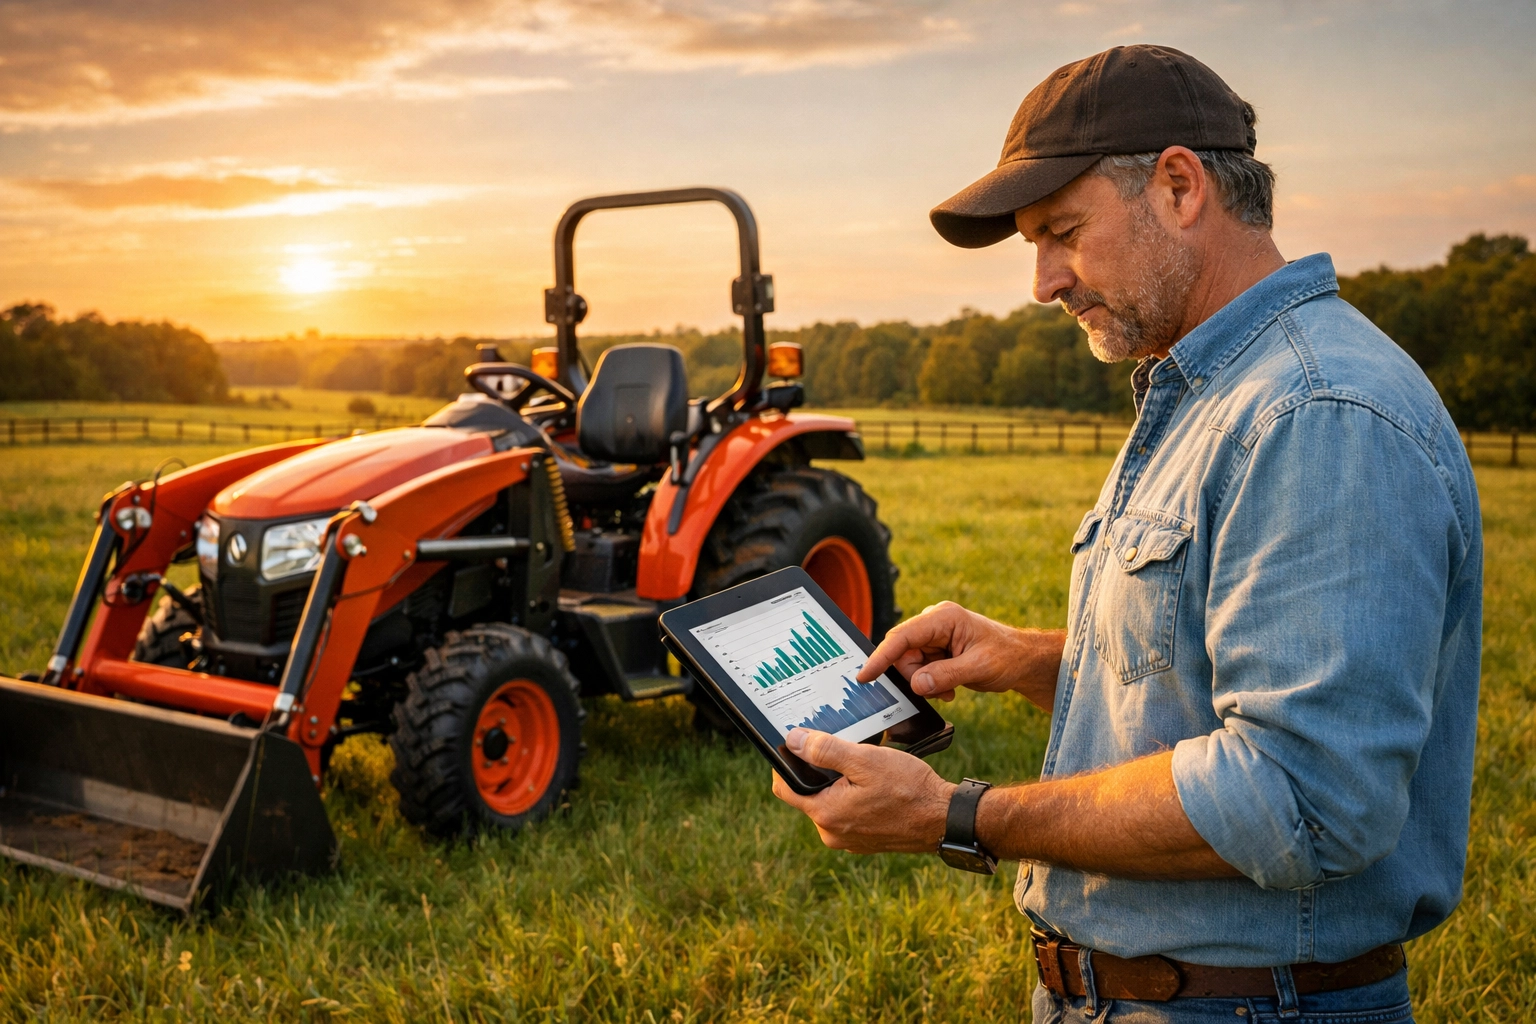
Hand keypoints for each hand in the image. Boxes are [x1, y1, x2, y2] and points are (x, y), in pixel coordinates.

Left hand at [771, 727, 954, 853]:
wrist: (944, 818)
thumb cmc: (908, 789)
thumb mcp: (864, 760)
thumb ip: (825, 750)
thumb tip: (793, 740)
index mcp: (826, 814)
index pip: (785, 788)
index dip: (784, 763)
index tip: (794, 744)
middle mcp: (832, 833)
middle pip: (808, 794)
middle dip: (818, 771)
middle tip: (838, 749)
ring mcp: (848, 840)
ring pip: (830, 802)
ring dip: (838, 783)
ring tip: (861, 764)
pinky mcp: (864, 840)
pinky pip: (847, 813)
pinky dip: (853, 796)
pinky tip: (873, 783)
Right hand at [857, 601, 1062, 706]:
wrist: (1022, 661)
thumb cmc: (1007, 656)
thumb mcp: (978, 667)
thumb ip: (944, 675)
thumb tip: (916, 684)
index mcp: (943, 617)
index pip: (902, 637)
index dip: (881, 657)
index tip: (864, 676)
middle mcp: (934, 623)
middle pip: (903, 654)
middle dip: (916, 677)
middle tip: (940, 691)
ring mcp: (934, 636)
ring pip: (909, 665)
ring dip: (926, 683)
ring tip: (951, 689)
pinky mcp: (935, 649)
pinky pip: (919, 670)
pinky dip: (931, 683)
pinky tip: (951, 686)